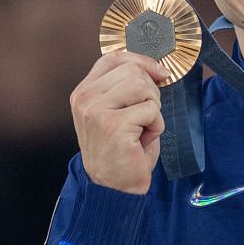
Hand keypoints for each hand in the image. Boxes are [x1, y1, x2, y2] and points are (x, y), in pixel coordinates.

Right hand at [69, 51, 169, 193]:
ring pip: (142, 86)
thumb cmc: (121, 148)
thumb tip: (158, 69)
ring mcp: (96, 111)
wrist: (114, 186)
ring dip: (153, 107)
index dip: (141, 61)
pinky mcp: (113, 125)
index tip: (159, 73)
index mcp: (84, 92)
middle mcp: (85, 98)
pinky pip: (151, 110)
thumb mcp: (118, 110)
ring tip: (143, 126)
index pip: (113, 58)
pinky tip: (143, 140)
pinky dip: (156, 125)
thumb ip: (126, 86)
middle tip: (146, 115)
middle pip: (132, 70)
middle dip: (150, 91)